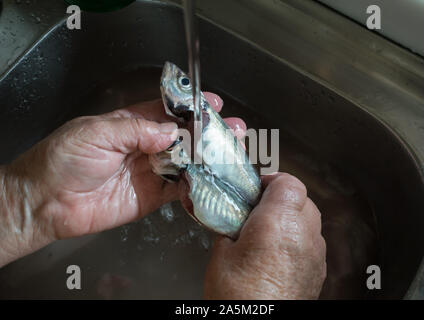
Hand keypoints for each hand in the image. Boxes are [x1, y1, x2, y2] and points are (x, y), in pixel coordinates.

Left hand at [0, 93, 244, 266]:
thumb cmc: (64, 159)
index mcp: (131, 124)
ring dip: (209, 157)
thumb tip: (171, 133)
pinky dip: (197, 185)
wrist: (48, 202)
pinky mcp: (152, 197)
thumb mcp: (97, 132)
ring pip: (187, 162)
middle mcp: (145, 146)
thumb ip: (136, 130)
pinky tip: (214, 179)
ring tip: (233, 152)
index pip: (168, 111)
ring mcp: (150, 172)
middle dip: (209, 132)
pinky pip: (179, 190)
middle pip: (184, 137)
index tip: (213, 102)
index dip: (191, 106)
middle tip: (234, 129)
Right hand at [204, 173, 326, 298]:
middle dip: (282, 197)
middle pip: (302, 198)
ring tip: (269, 231)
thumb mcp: (222, 253)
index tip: (259, 187)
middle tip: (260, 208)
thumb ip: (231, 226)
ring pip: (310, 219)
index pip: (289, 182)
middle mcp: (303, 235)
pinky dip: (298, 238)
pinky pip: (312, 242)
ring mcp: (314, 254)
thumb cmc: (239, 296)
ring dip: (292, 218)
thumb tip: (234, 218)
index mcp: (278, 223)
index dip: (273, 180)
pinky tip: (279, 252)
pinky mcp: (318, 271)